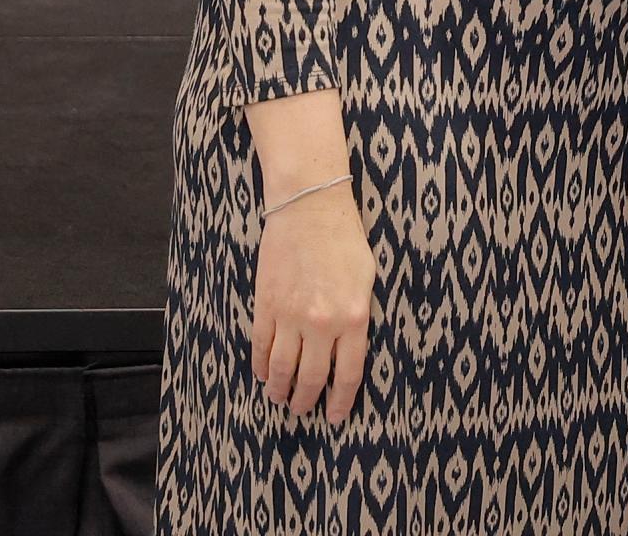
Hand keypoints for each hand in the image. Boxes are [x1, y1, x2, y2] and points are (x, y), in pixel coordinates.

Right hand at [250, 186, 374, 424]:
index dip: (340, 402)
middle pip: (312, 378)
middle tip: (302, 411)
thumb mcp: (367, 279)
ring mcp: (291, 317)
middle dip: (306, 400)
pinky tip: (263, 375)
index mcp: (354, 318)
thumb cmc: (345, 240)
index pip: (347, 374)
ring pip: (282, 369)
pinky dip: (260, 366)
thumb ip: (359, 317)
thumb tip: (350, 348)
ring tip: (280, 399)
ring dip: (280, 390)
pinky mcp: (266, 306)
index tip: (335, 418)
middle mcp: (322, 324)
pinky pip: (261, 347)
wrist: (309, 208)